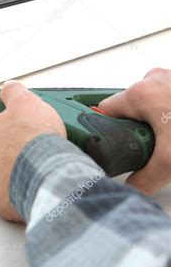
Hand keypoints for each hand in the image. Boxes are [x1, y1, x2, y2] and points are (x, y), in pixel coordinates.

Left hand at [0, 82, 66, 221]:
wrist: (47, 170)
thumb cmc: (33, 140)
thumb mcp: (26, 103)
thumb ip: (14, 93)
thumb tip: (9, 88)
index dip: (0, 138)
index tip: (12, 139)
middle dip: (4, 159)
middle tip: (24, 154)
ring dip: (11, 178)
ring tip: (31, 170)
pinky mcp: (0, 207)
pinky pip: (8, 201)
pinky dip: (18, 195)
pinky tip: (32, 185)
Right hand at [99, 68, 170, 193]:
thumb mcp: (170, 163)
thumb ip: (143, 180)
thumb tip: (131, 187)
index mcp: (140, 94)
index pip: (103, 111)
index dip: (105, 130)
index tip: (113, 143)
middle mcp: (152, 80)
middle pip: (126, 107)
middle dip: (134, 129)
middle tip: (150, 147)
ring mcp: (170, 78)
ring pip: (148, 103)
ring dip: (154, 122)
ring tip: (168, 140)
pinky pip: (165, 99)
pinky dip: (168, 115)